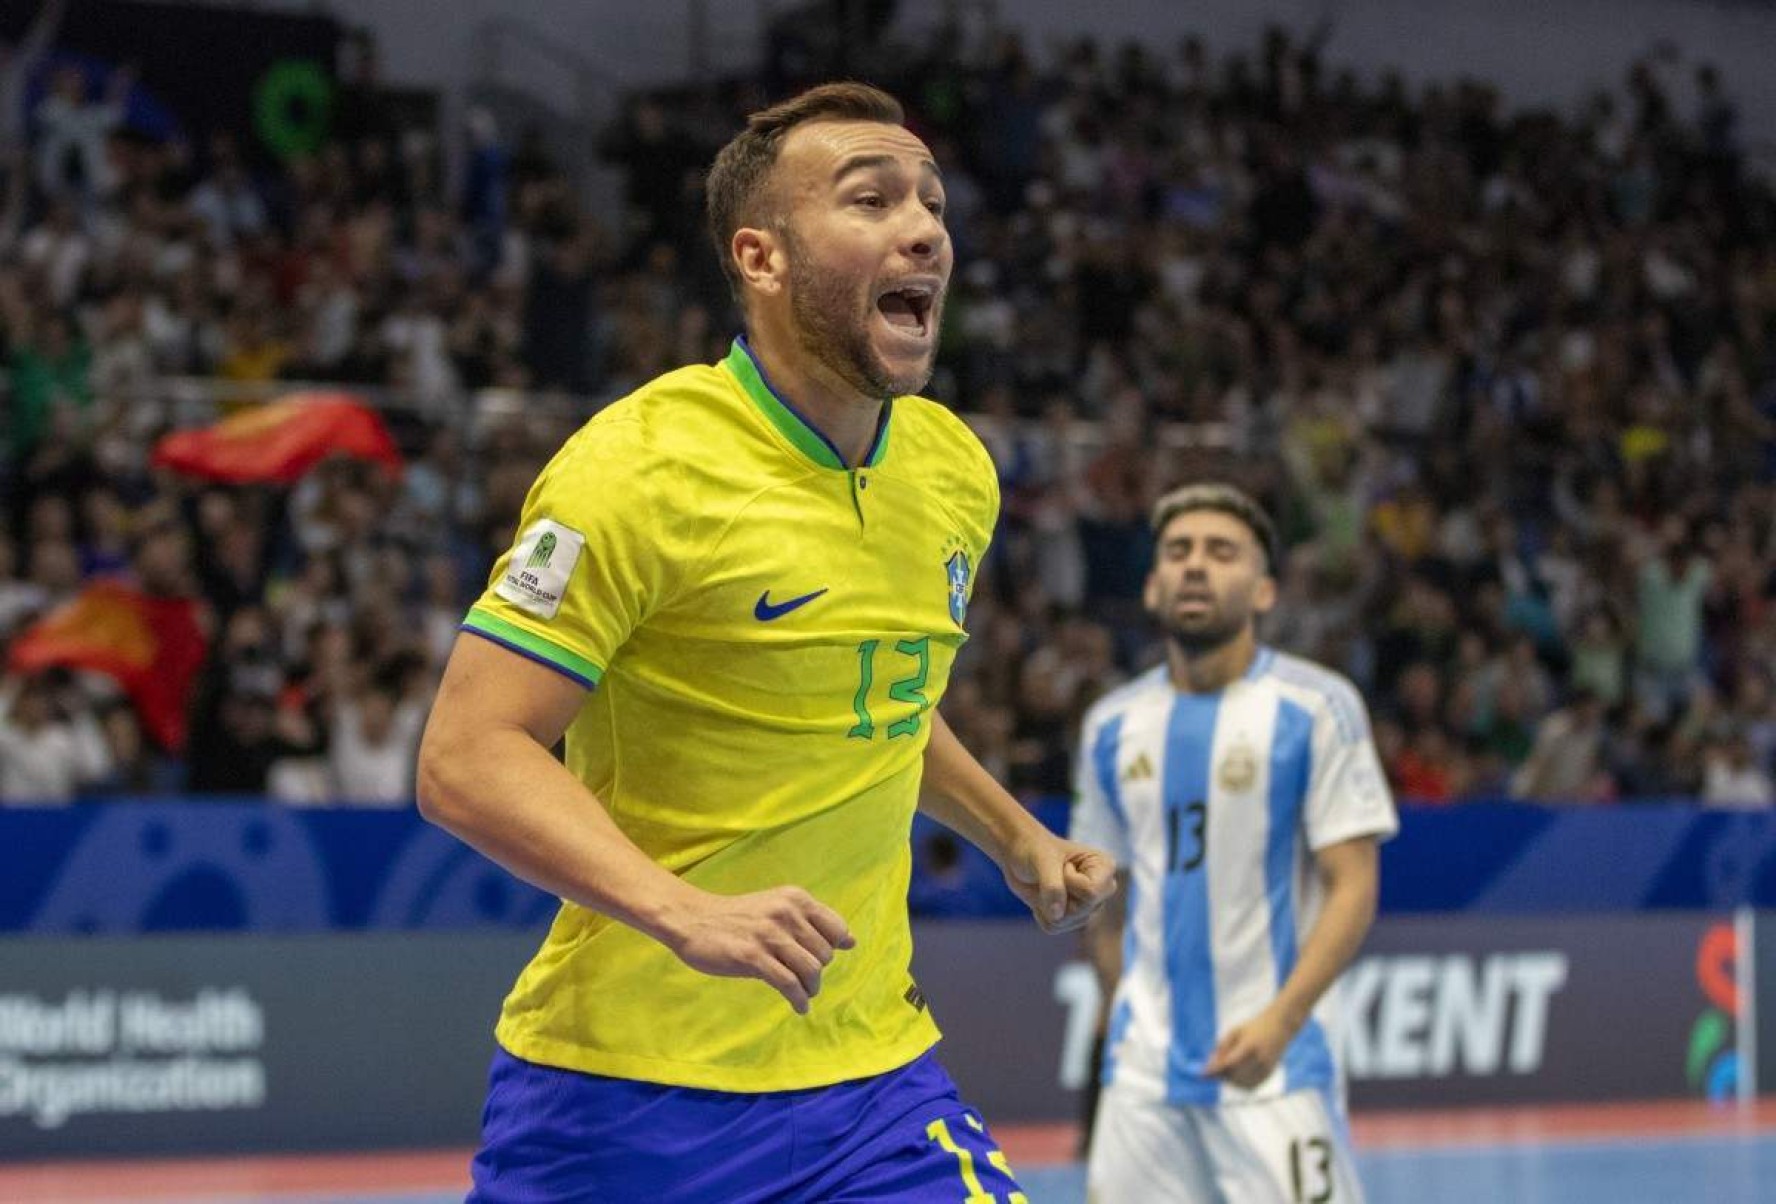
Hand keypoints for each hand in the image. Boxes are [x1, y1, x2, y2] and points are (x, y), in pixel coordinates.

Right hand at [660, 886, 854, 1014]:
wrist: (693, 920)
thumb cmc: (739, 918)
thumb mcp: (778, 908)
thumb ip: (813, 922)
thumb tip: (851, 941)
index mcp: (795, 898)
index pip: (837, 929)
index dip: (832, 948)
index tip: (819, 960)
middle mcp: (785, 913)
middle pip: (825, 954)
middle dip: (818, 972)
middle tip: (803, 979)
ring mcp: (769, 934)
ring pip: (811, 970)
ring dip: (810, 988)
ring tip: (802, 993)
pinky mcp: (752, 956)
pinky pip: (789, 984)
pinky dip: (799, 1000)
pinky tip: (798, 1006)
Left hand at [1001, 832, 1117, 933]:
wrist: (1020, 854)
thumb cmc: (1036, 848)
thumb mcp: (1043, 859)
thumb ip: (1052, 885)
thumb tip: (1057, 915)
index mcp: (1105, 867)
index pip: (1091, 892)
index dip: (1069, 882)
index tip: (1064, 865)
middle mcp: (1102, 889)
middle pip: (1081, 911)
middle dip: (1058, 897)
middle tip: (1052, 874)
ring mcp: (1088, 906)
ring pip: (1067, 922)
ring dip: (1047, 905)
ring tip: (1046, 883)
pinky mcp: (1072, 918)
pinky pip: (1054, 927)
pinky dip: (1041, 913)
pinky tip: (1042, 896)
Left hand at [1204, 1006, 1296, 1088]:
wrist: (1280, 1026)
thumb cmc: (1253, 1027)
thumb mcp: (1234, 1032)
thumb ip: (1221, 1048)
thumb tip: (1209, 1066)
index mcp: (1250, 1045)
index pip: (1229, 1063)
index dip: (1214, 1070)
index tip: (1201, 1075)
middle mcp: (1259, 1059)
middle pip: (1234, 1075)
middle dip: (1220, 1075)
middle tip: (1211, 1071)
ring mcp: (1266, 1068)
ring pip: (1241, 1083)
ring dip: (1229, 1080)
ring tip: (1225, 1070)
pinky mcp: (1269, 1074)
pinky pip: (1250, 1086)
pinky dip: (1240, 1084)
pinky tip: (1235, 1075)